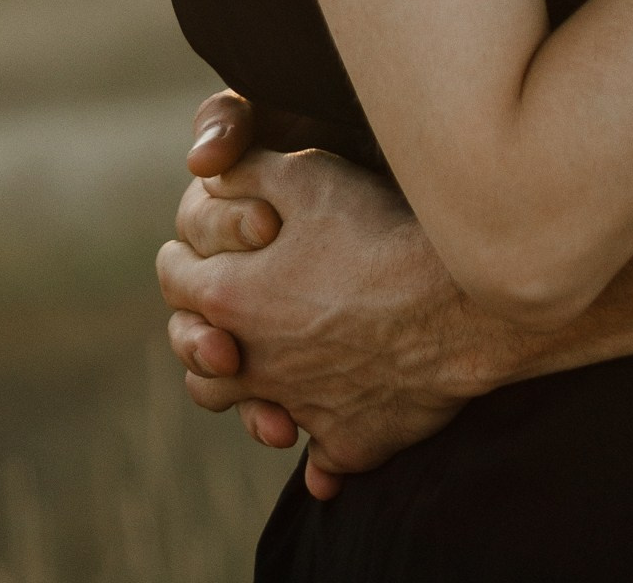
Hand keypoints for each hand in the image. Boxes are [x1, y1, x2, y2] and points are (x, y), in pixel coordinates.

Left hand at [160, 107, 533, 496]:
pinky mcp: (351, 441)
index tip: (197, 247)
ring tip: (271, 368)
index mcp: (231, 296)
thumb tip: (208, 172)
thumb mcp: (307, 174)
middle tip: (228, 310)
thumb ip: (246, 171)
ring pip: (249, 412)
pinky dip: (322, 452)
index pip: (173, 277)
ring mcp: (302, 409)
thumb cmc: (380, 231)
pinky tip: (334, 435)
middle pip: (197, 356)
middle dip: (203, 330)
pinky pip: (324, 462)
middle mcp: (255, 363)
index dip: (184, 254)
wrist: (458, 303)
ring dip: (249, 393)